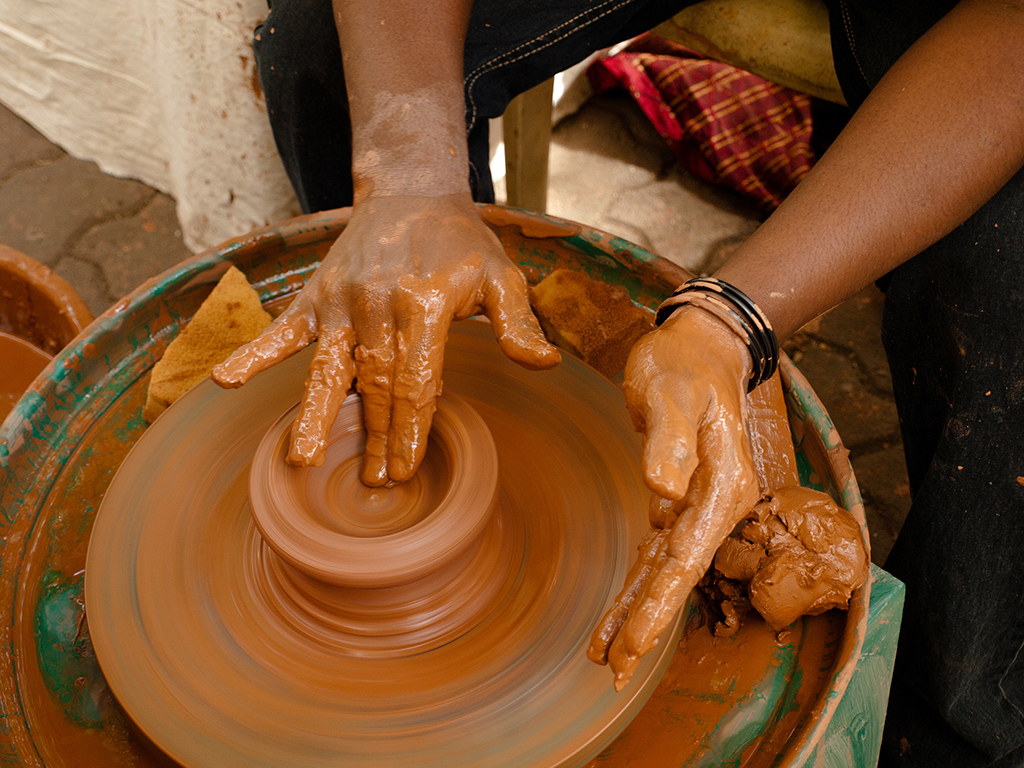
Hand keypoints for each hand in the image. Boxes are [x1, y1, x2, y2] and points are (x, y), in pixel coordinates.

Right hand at [213, 193, 559, 484]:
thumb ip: (517, 322)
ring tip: (300, 458)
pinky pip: (282, 329)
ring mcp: (340, 301)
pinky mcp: (315, 296)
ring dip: (314, 415)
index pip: (416, 380)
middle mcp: (376, 303)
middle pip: (372, 385)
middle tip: (371, 483)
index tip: (404, 470)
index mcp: (424, 302)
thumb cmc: (461, 243)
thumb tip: (545, 365)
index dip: (409, 429)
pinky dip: (255, 354)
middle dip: (373, 437)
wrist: (411, 192)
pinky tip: (227, 381)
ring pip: (325, 367)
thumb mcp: (502, 275)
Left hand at [588, 305, 759, 689]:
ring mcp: (699, 506)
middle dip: (647, 624)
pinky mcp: (678, 500)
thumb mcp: (673, 391)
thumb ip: (671, 440)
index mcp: (724, 486)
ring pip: (664, 571)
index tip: (632, 646)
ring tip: (607, 657)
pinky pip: (656, 551)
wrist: (699, 347)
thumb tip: (664, 494)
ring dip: (638, 613)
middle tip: (614, 672)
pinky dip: (637, 583)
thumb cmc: (683, 364)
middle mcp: (717, 505)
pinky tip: (619, 612)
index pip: (687, 557)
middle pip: (678, 576)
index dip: (658, 604)